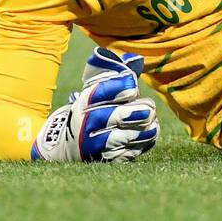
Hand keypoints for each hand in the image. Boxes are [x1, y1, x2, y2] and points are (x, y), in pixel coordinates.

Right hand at [31, 47, 159, 162]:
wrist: (68, 143)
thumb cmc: (93, 109)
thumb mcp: (97, 90)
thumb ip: (116, 75)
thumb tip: (136, 60)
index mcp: (85, 101)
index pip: (101, 91)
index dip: (120, 87)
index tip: (133, 86)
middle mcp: (86, 122)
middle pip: (114, 116)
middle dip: (136, 111)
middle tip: (149, 109)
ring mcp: (94, 144)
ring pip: (122, 138)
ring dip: (143, 130)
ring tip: (153, 124)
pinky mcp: (104, 159)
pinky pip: (126, 154)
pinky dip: (142, 145)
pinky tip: (149, 136)